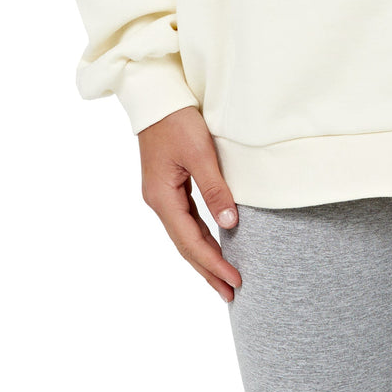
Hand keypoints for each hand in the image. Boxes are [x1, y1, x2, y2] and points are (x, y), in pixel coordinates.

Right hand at [137, 106, 242, 303]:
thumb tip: (230, 225)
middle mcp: (159, 201)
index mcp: (162, 197)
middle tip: (232, 293)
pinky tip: (213, 245)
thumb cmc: (177, 121)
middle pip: (186, 245)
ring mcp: (162, 195)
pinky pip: (186, 221)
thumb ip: (215, 189)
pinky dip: (200, 237)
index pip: (190, 241)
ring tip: (224, 278)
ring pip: (185, 235)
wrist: (157, 97)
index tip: (234, 280)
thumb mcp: (200, 153)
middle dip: (208, 270)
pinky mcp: (169, 186)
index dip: (213, 263)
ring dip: (204, 257)